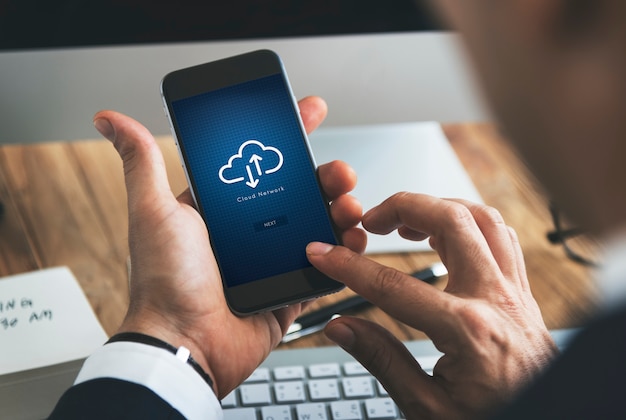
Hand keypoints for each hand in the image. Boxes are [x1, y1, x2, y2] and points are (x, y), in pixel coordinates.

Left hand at [93, 96, 365, 396]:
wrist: (184, 345)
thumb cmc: (164, 282)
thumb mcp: (153, 211)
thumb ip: (143, 163)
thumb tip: (111, 120)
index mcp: (221, 210)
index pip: (260, 163)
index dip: (287, 138)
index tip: (307, 113)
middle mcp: (248, 232)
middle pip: (298, 192)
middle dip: (324, 176)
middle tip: (339, 172)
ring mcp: (270, 261)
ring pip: (316, 225)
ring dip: (338, 209)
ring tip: (348, 205)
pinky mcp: (287, 290)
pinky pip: (323, 266)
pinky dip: (342, 251)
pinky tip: (351, 239)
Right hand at [306, 193, 557, 418]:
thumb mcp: (428, 408)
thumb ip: (382, 361)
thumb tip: (341, 327)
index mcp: (468, 332)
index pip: (394, 286)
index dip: (349, 267)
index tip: (324, 253)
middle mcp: (496, 299)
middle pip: (451, 221)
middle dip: (403, 206)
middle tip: (371, 220)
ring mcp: (514, 292)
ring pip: (483, 218)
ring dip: (439, 207)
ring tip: (405, 222)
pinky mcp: (522, 293)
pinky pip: (501, 236)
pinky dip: (469, 223)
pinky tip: (445, 235)